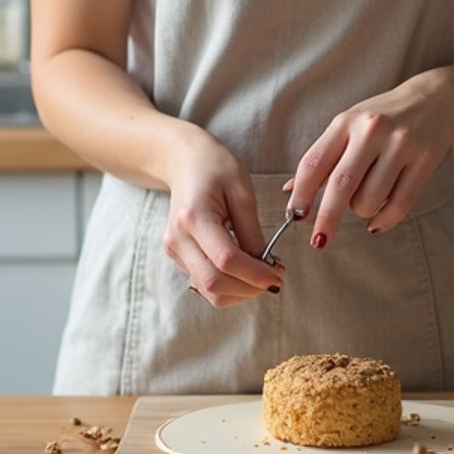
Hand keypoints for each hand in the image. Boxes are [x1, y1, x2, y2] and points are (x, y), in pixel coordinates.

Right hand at [161, 125, 282, 305]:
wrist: (183, 161)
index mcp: (194, 217)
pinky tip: (245, 269)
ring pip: (208, 291)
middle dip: (249, 289)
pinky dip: (229, 284)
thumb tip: (266, 266)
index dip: (256, 274)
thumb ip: (253, 232)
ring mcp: (174, 250)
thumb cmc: (215, 167)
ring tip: (262, 275)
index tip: (280, 275)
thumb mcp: (242, 191)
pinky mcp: (177, 257)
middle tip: (274, 280)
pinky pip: (204, 283)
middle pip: (213, 284)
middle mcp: (178, 239)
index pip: (226, 261)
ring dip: (240, 292)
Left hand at [291, 71, 453, 248]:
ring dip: (362, 211)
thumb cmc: (382, 117)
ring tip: (367, 199)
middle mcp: (371, 129)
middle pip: (341, 184)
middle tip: (319, 242)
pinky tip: (377, 222)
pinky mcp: (425, 158)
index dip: (300, 194)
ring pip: (370, 199)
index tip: (294, 218)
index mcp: (346, 121)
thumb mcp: (349, 126)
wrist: (434, 98)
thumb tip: (290, 192)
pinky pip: (400, 204)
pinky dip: (384, 220)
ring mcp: (401, 143)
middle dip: (327, 218)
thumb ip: (323, 158)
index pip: (314, 162)